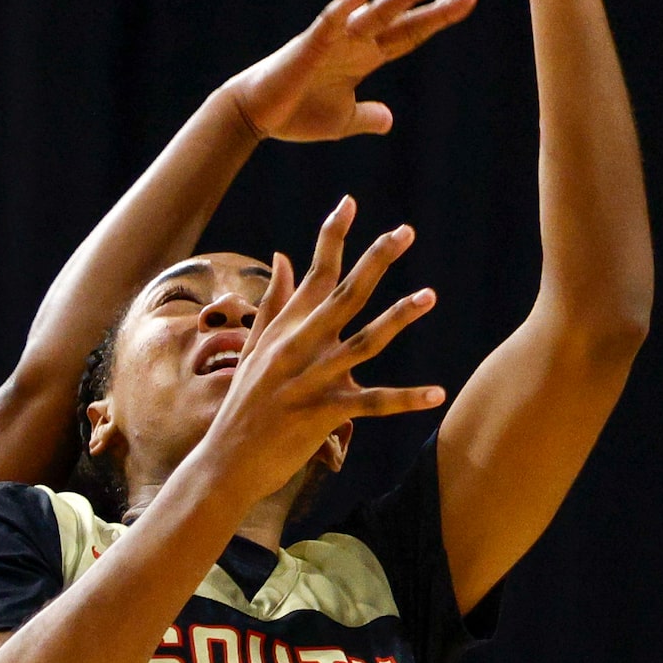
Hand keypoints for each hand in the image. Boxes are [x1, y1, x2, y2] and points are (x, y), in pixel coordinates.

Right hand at [199, 195, 442, 505]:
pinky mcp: (323, 413)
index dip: (332, 237)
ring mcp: (311, 379)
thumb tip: (284, 257)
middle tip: (404, 232)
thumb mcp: (252, 348)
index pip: (313, 274)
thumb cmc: (242, 405)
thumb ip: (274, 304)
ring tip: (430, 295)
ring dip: (398, 317)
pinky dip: (406, 399)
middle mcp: (298, 347)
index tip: (349, 202)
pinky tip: (437, 392)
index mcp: (284, 329)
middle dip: (375, 261)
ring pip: (363, 341)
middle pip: (344, 295)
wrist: (225, 460)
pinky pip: (373, 403)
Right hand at [225, 0, 475, 142]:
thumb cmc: (296, 114)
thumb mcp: (342, 121)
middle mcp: (355, 43)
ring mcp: (334, 40)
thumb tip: (390, 120)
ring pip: (375, 14)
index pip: (409, 35)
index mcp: (365, 58)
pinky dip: (344, 7)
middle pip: (403, 22)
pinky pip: (329, 22)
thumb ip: (367, 116)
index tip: (464, 2)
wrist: (257, 115)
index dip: (436, 20)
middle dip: (434, 7)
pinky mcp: (309, 45)